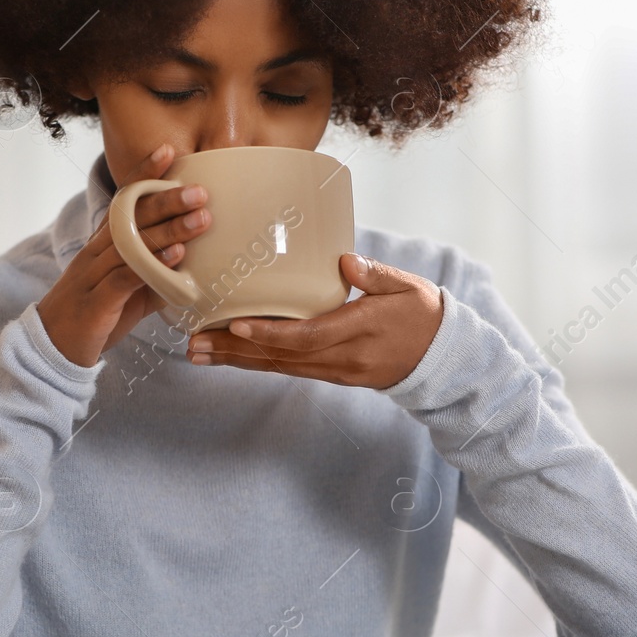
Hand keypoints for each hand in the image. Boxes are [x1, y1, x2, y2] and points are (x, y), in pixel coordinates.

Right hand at [38, 145, 212, 366]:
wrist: (54, 350)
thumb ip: (155, 275)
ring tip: (200, 218)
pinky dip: (153, 265)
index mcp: (102, 244)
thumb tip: (188, 265)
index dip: (144, 174)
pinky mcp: (98, 300)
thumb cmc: (95, 317)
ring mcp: (94, 274)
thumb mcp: (130, 292)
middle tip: (200, 190)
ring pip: (133, 244)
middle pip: (132, 217)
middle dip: (167, 200)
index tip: (170, 152)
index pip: (124, 201)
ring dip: (169, 230)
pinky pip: (126, 277)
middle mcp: (96, 252)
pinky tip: (176, 257)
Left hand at [186, 254, 442, 388]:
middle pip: (280, 358)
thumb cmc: (423, 314)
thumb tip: (344, 261)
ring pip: (278, 367)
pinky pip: (287, 369)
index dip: (268, 333)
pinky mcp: (331, 375)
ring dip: (236, 361)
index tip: (234, 324)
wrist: (442, 360)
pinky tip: (229, 355)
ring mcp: (336, 371)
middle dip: (234, 352)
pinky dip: (256, 362)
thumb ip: (375, 275)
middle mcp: (343, 358)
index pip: (307, 336)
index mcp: (360, 331)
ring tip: (198, 353)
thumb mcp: (406, 288)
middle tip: (193, 346)